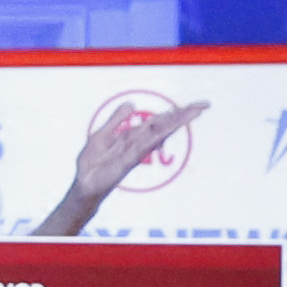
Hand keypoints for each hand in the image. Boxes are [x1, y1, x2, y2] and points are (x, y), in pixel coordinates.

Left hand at [68, 96, 205, 203]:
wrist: (84, 183)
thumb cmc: (93, 163)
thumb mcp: (102, 134)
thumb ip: (116, 120)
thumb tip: (131, 103)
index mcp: (133, 135)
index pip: (158, 121)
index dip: (174, 113)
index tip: (193, 106)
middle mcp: (138, 143)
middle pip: (164, 125)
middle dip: (182, 115)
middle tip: (203, 106)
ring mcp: (135, 152)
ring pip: (159, 133)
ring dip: (175, 123)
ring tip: (192, 113)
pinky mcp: (127, 161)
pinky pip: (143, 146)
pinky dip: (154, 137)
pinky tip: (167, 129)